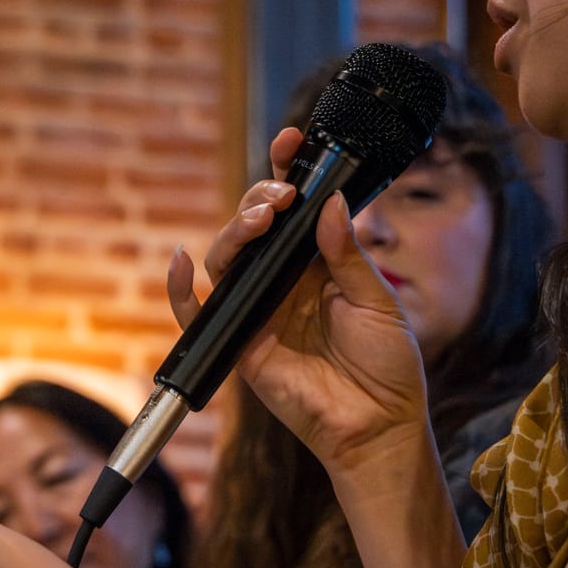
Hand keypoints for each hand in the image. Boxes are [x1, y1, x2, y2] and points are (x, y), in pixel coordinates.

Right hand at [170, 128, 429, 472]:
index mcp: (318, 265)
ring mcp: (259, 311)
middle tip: (282, 192)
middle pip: (253, 227)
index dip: (287, 173)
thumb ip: (346, 253)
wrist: (379, 426)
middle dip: (260, 197)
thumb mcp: (377, 300)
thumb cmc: (388, 367)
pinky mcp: (241, 343)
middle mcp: (283, 283)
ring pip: (227, 258)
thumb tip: (328, 201)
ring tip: (260, 218)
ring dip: (235, 231)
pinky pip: (200, 314)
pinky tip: (180, 261)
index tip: (293, 141)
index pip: (294, 211)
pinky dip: (182, 290)